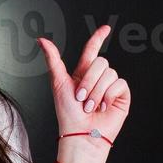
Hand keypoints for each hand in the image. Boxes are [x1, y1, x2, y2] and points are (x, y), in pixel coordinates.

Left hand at [37, 26, 130, 147]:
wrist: (81, 134)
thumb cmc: (67, 113)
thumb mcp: (58, 83)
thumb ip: (53, 59)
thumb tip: (42, 39)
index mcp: (83, 73)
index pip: (92, 50)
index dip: (99, 38)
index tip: (106, 29)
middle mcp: (98, 78)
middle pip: (101, 62)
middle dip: (88, 81)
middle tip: (81, 98)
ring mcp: (110, 87)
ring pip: (109, 73)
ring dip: (96, 92)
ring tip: (90, 107)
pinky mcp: (121, 95)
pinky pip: (119, 83)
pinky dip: (108, 95)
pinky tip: (103, 107)